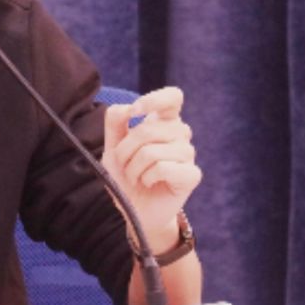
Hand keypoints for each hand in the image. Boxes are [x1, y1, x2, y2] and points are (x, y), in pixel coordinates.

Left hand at [103, 86, 200, 246]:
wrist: (134, 208)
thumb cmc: (125, 174)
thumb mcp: (112, 146)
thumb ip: (115, 121)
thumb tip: (129, 108)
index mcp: (163, 121)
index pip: (173, 97)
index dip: (153, 100)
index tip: (134, 112)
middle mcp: (180, 134)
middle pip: (148, 128)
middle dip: (126, 149)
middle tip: (124, 164)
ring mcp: (188, 154)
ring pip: (152, 151)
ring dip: (134, 166)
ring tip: (136, 176)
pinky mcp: (192, 174)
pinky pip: (164, 167)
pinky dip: (147, 177)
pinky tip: (149, 183)